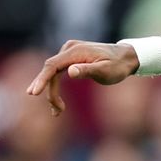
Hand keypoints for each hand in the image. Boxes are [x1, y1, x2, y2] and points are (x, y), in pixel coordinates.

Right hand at [25, 40, 140, 115]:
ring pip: (53, 73)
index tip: (33, 93)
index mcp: (75, 51)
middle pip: (51, 71)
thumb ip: (88, 70)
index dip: (41, 79)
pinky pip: (58, 72)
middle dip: (50, 92)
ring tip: (58, 112)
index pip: (52, 65)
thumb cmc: (118, 66)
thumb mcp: (105, 71)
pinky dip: (57, 86)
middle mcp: (69, 49)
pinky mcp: (70, 57)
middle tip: (56, 111)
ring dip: (53, 92)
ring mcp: (69, 52)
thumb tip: (70, 71)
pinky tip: (58, 104)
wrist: (127, 57)